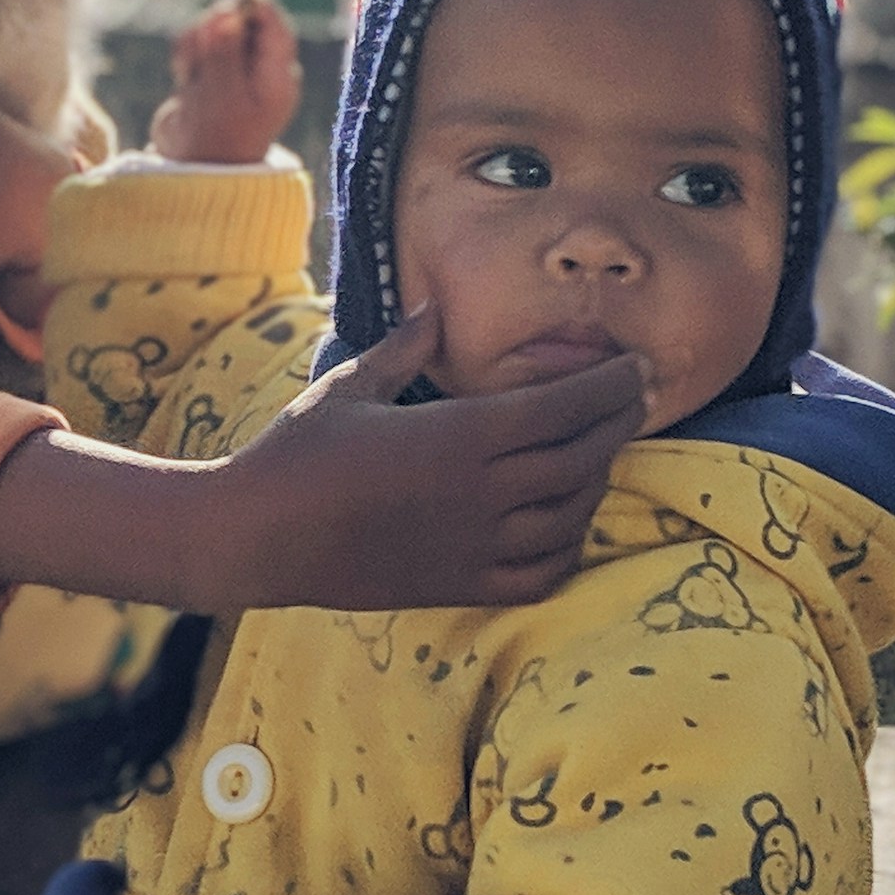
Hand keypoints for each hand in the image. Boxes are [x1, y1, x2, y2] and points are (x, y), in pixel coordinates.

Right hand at [0, 308, 646, 612]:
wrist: (255, 537)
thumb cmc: (296, 455)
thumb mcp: (349, 388)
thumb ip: (404, 349)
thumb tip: (437, 308)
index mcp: (454, 438)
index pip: (560, 408)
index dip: (606, 386)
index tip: (635, 365)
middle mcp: (477, 494)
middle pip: (580, 458)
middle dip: (619, 425)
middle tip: (639, 399)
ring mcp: (472, 546)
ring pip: (570, 516)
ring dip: (598, 481)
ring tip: (603, 452)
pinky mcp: (459, 586)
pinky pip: (540, 574)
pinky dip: (568, 548)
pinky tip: (570, 524)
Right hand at [150, 0, 302, 164]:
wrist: (189, 171)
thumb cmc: (216, 139)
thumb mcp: (222, 95)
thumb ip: (225, 51)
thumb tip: (228, 11)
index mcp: (276, 77)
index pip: (275, 28)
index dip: (257, 7)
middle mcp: (258, 70)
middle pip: (242, 21)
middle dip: (216, 26)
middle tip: (202, 46)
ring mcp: (231, 71)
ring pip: (213, 30)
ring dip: (197, 41)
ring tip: (189, 73)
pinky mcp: (206, 74)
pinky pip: (195, 45)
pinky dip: (186, 53)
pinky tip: (183, 74)